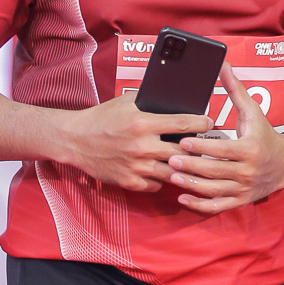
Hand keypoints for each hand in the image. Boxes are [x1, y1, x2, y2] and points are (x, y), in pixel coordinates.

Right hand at [60, 93, 213, 192]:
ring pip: (173, 173)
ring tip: (188, 164)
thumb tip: (173, 98)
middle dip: (196, 149)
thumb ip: (149, 102)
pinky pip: (156, 186)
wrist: (75, 140)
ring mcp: (136, 167)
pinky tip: (163, 173)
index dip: (201, 123)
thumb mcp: (125, 102)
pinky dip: (161, 180)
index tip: (208, 123)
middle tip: (203, 147)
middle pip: (184, 152)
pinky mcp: (129, 182)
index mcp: (143, 123)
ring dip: (182, 169)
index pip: (184, 123)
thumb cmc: (101, 118)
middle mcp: (142, 146)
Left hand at [166, 62, 283, 213]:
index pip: (223, 150)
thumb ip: (236, 90)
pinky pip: (218, 206)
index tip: (183, 141)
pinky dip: (200, 205)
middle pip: (215, 171)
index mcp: (250, 149)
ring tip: (172, 177)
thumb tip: (223, 65)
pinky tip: (183, 198)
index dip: (202, 147)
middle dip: (191, 166)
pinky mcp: (240, 200)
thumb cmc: (265, 135)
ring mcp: (243, 188)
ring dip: (191, 185)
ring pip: (214, 190)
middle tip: (170, 159)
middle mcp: (247, 171)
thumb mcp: (253, 111)